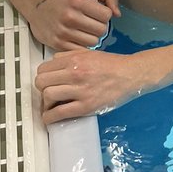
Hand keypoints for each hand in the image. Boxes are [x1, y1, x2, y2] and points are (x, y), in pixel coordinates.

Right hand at [25, 0, 119, 49]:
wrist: (35, 1)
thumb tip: (118, 14)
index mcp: (78, 0)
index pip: (107, 15)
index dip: (105, 14)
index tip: (97, 12)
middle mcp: (70, 16)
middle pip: (101, 30)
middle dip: (99, 26)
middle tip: (91, 21)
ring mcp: (63, 32)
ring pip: (93, 42)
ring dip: (92, 37)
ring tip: (84, 29)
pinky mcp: (57, 44)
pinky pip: (81, 51)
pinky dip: (82, 45)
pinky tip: (77, 37)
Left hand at [35, 47, 157, 123]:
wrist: (131, 74)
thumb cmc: (111, 63)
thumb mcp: (88, 53)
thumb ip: (69, 55)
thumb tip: (52, 64)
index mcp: (74, 59)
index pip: (43, 68)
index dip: (43, 76)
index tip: (47, 82)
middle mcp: (74, 73)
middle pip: (42, 81)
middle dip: (41, 88)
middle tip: (48, 93)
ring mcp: (80, 90)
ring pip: (47, 95)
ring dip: (45, 103)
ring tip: (51, 105)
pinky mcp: (86, 106)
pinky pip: (59, 113)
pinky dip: (49, 118)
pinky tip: (50, 118)